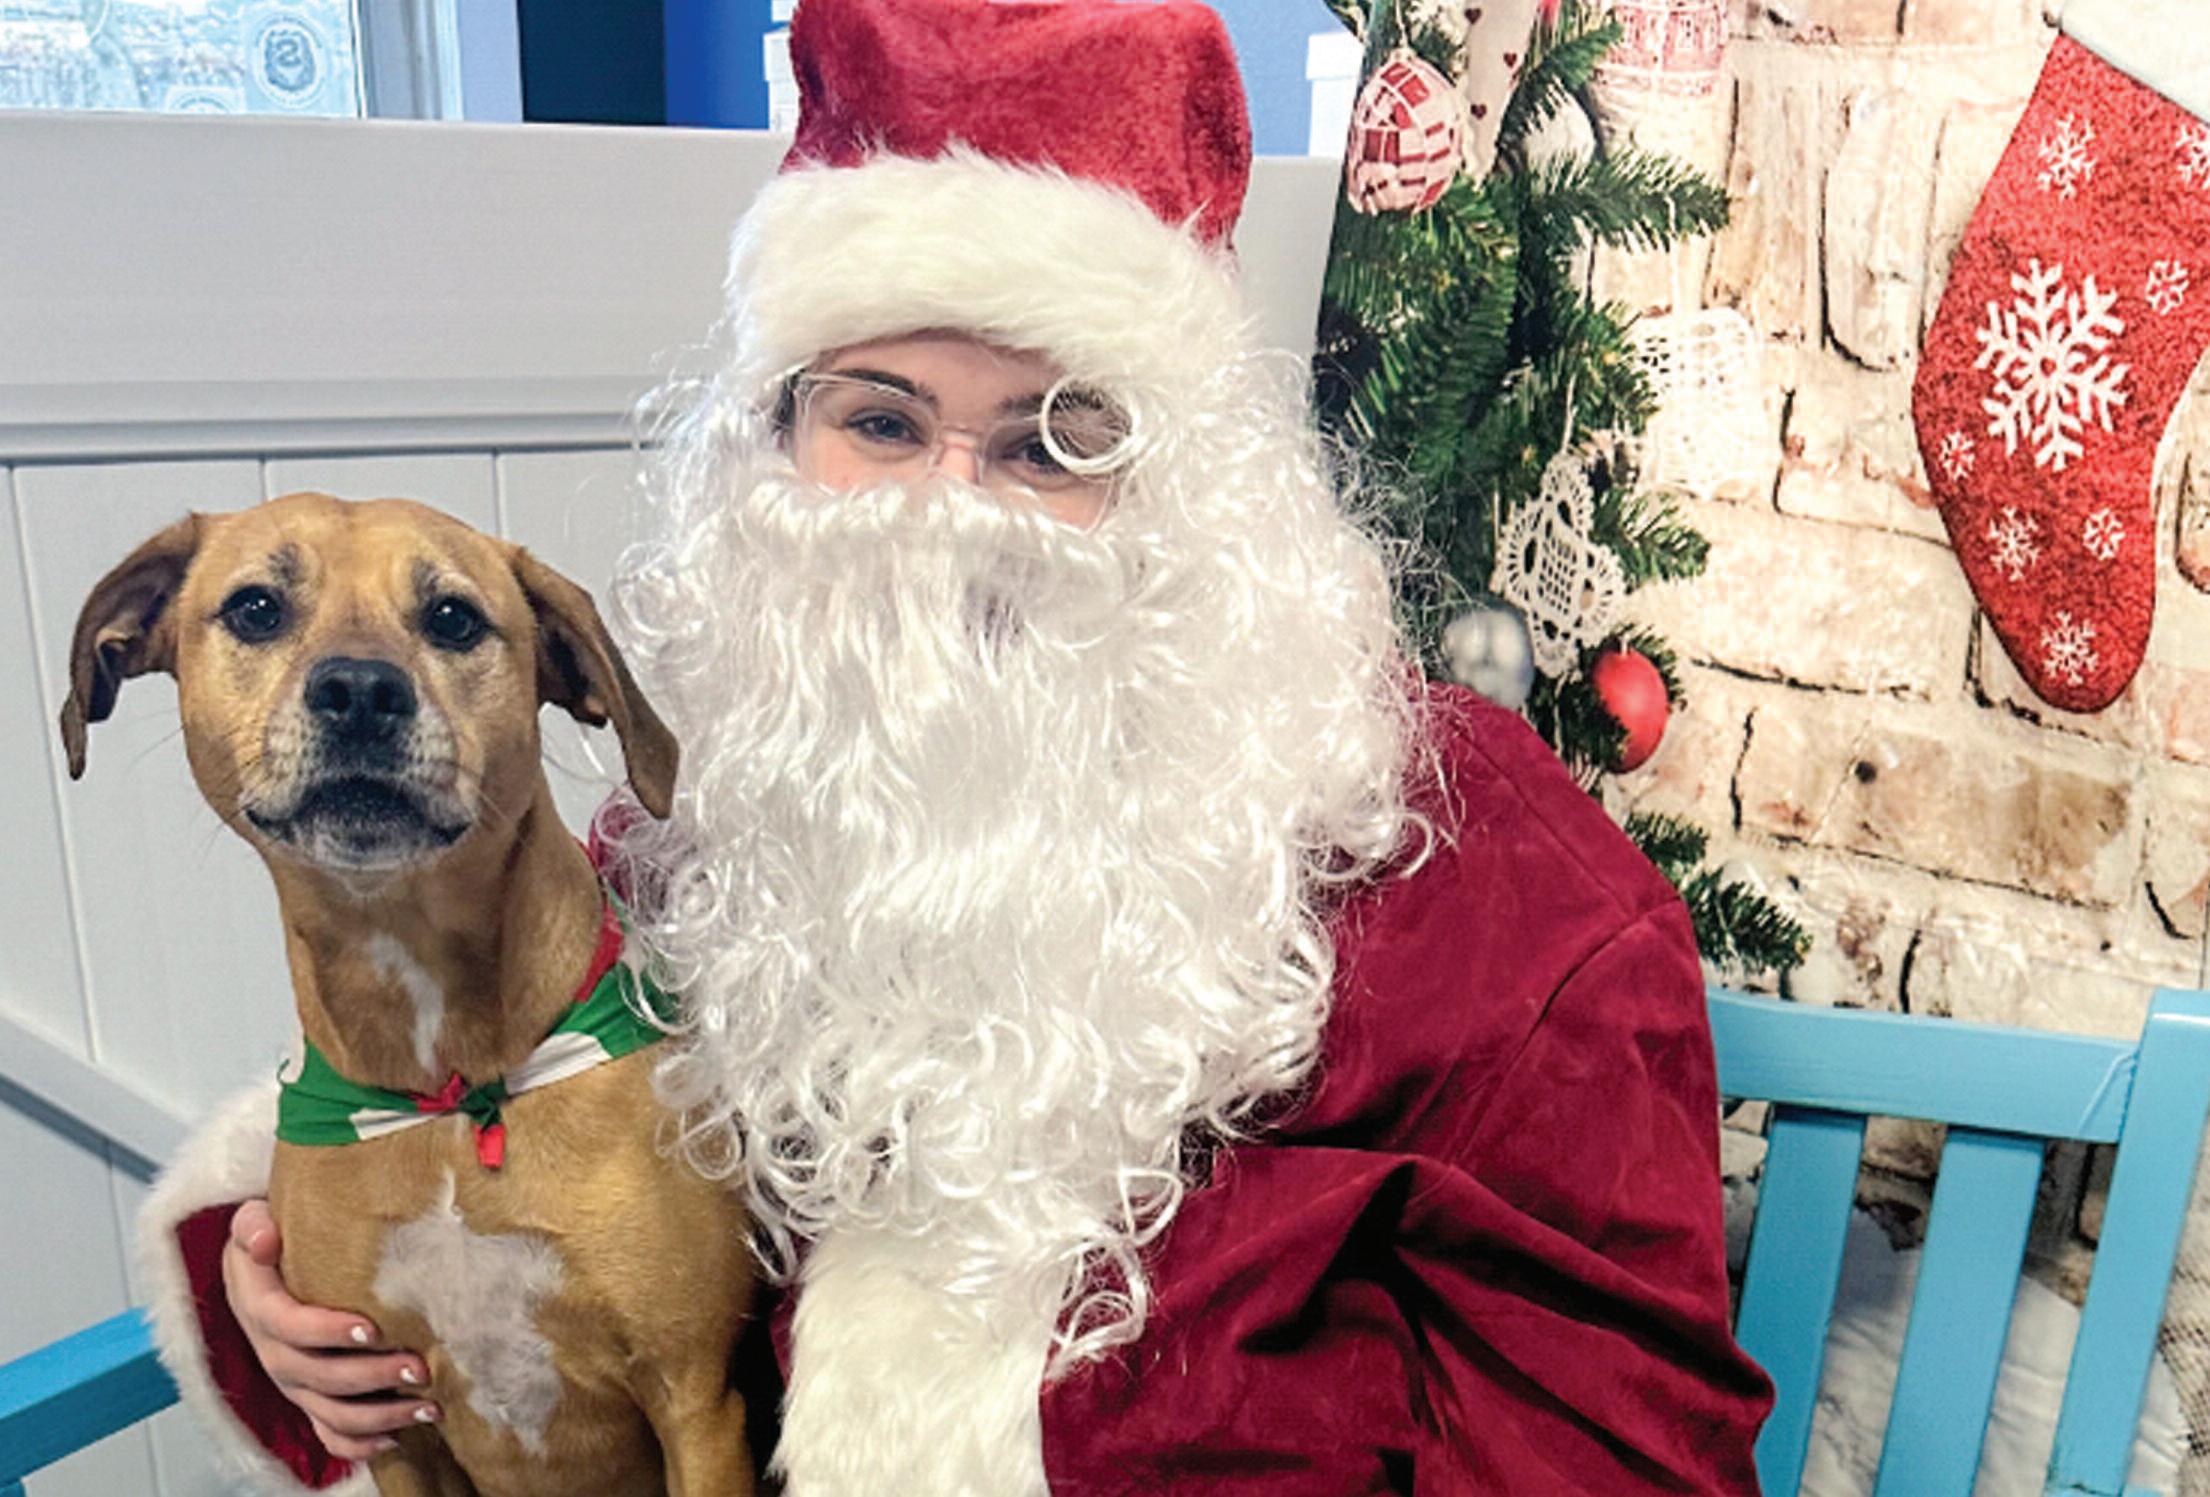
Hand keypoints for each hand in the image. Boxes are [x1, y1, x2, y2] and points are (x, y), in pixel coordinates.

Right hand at [221, 1200, 438, 1461]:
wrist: (264, 1262)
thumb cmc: (273, 1239)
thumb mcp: (254, 1220)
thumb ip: (253, 1223)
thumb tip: (264, 1241)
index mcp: (260, 1308)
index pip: (288, 1326)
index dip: (326, 1332)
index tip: (371, 1328)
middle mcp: (274, 1353)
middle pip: (316, 1377)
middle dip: (370, 1377)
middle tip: (418, 1368)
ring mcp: (292, 1381)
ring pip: (329, 1411)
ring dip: (379, 1415)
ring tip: (428, 1406)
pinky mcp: (309, 1396)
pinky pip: (329, 1432)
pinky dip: (359, 1444)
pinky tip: (397, 1438)